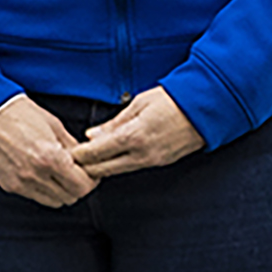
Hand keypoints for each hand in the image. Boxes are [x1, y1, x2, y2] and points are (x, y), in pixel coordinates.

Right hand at [0, 95, 98, 207]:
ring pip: (55, 202)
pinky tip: (40, 173)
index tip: (88, 173)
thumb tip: (88, 162)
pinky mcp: (10, 186)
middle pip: (71, 197)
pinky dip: (43, 190)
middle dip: (77, 186)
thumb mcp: (55, 126)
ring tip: (57, 174)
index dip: (90, 181)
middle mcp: (36, 175)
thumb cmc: (21, 115)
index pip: (82, 187)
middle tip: (75, 173)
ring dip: (61, 191)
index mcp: (51, 157)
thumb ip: (73, 148)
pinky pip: (36, 197)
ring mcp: (22, 183)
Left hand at [72, 87, 203, 177]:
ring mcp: (152, 161)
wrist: (205, 109)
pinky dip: (117, 165)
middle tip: (70, 161)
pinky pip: (132, 168)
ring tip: (87, 160)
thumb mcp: (138, 104)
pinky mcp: (160, 164)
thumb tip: (91, 135)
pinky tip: (109, 159)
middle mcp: (142, 154)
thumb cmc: (171, 100)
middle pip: (103, 170)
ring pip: (117, 171)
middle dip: (85, 167)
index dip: (78, 155)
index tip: (66, 153)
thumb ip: (113, 124)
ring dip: (101, 167)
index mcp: (133, 137)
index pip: (96, 154)